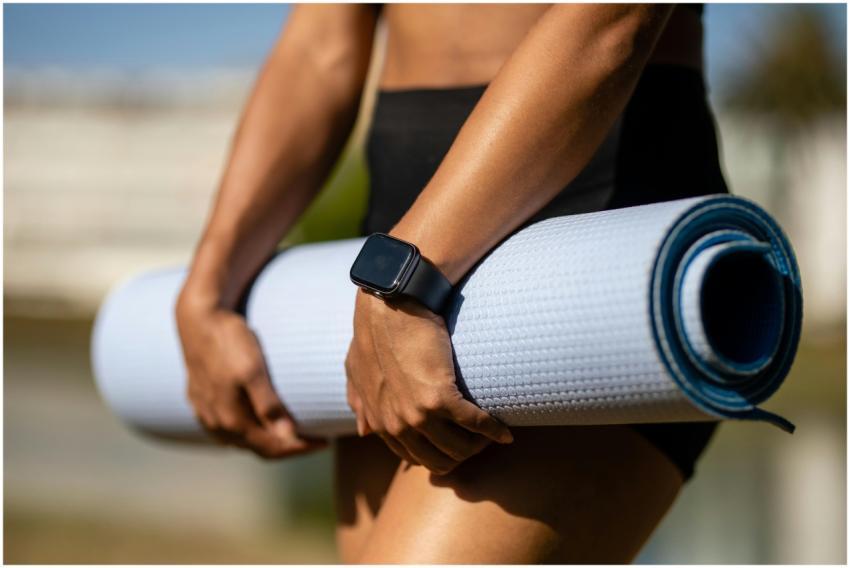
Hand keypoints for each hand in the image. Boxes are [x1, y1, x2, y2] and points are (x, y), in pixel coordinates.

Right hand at [175, 299, 326, 458]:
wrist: (197, 319)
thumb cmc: (229, 341)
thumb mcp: (252, 370)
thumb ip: (268, 405)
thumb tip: (288, 436)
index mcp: (232, 419)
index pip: (273, 447)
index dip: (301, 448)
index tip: (325, 441)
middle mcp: (217, 424)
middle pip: (259, 448)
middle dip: (288, 446)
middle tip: (315, 438)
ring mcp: (206, 414)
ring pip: (242, 441)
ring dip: (268, 441)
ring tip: (293, 432)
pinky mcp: (200, 402)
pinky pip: (227, 430)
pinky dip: (249, 432)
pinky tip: (259, 423)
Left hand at [345, 290, 512, 474]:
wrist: (390, 305)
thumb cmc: (374, 330)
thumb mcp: (356, 368)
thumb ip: (358, 400)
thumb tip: (364, 431)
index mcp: (379, 422)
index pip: (414, 457)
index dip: (438, 454)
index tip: (454, 442)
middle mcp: (397, 425)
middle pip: (440, 460)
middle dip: (462, 454)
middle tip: (478, 439)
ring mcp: (417, 415)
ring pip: (460, 448)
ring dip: (480, 444)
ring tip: (491, 431)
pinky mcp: (440, 399)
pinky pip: (475, 425)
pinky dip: (494, 430)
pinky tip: (505, 432)